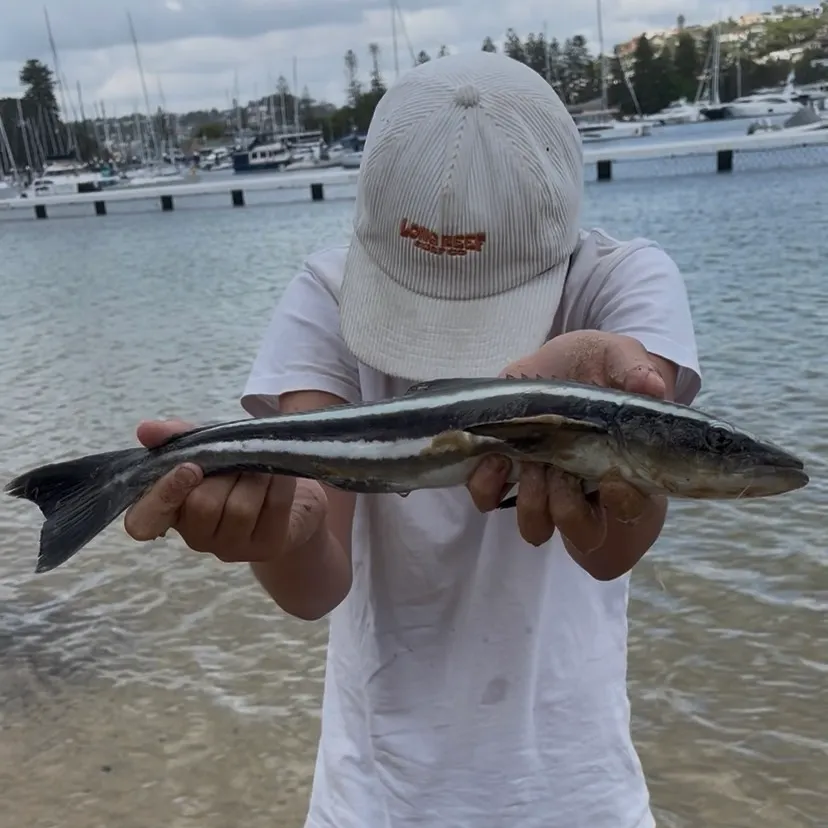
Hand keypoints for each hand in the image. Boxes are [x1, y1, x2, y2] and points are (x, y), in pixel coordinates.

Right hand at [123, 419, 327, 562]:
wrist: (286, 487)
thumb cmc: (236, 468)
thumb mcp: (206, 446)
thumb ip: (177, 437)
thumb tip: (146, 430)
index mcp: (171, 512)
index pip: (143, 522)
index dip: (164, 495)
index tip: (189, 467)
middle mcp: (196, 538)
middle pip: (202, 505)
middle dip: (225, 471)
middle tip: (237, 455)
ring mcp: (231, 548)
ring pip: (239, 508)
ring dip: (253, 475)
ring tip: (260, 463)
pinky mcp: (266, 547)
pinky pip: (272, 507)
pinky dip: (278, 481)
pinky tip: (279, 472)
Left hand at [467, 331, 671, 550]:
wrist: (555, 359)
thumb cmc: (597, 363)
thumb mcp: (619, 357)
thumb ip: (636, 371)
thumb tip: (651, 387)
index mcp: (622, 468)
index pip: (631, 508)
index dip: (622, 503)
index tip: (610, 478)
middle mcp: (585, 489)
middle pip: (584, 532)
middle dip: (567, 509)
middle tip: (559, 469)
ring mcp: (544, 486)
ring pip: (536, 527)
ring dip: (531, 502)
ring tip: (528, 462)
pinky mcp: (506, 474)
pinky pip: (488, 499)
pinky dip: (486, 485)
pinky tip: (493, 456)